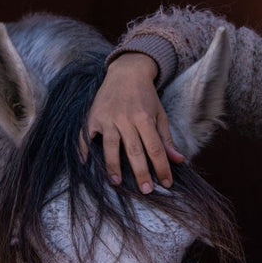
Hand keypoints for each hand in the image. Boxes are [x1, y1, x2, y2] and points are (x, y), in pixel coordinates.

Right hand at [81, 53, 185, 191]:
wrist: (127, 71)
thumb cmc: (146, 95)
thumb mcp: (160, 114)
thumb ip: (166, 138)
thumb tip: (178, 160)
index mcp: (145, 118)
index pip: (155, 148)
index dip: (162, 167)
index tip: (166, 183)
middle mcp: (126, 119)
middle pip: (134, 151)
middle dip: (141, 173)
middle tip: (145, 191)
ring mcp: (107, 118)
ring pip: (110, 146)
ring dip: (113, 166)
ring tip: (116, 183)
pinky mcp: (93, 116)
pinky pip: (86, 136)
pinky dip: (83, 150)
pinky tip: (85, 164)